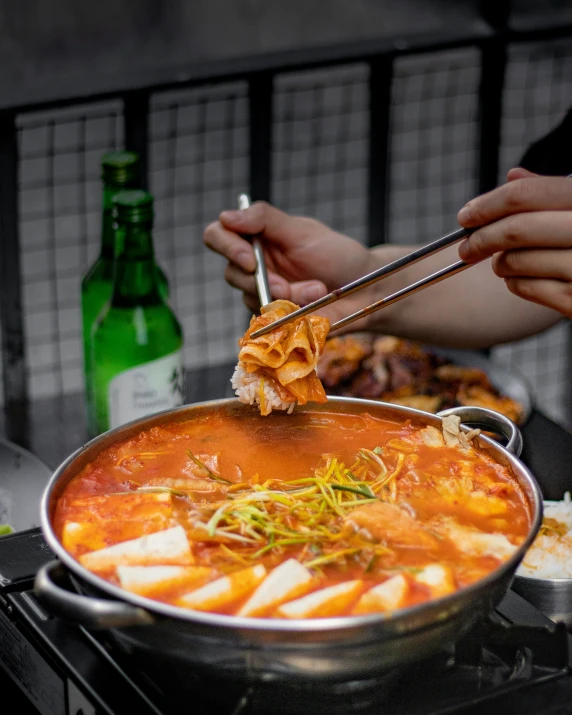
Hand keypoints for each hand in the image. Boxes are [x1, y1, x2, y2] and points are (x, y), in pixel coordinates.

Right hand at [204, 202, 371, 317]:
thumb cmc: (336, 256)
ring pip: (254, 300)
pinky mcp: (275, 321)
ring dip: (289, 296)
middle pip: (232, 274)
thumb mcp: (301, 231)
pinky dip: (295, 314)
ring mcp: (263, 296)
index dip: (227, 246)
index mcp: (257, 239)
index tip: (250, 258)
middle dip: (264, 281)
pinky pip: (270, 322)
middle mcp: (254, 267)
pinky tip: (314, 307)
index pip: (218, 236)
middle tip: (288, 284)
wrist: (365, 289)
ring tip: (317, 290)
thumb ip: (265, 220)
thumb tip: (227, 216)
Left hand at [457, 168, 571, 316]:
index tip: (466, 216)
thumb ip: (553, 193)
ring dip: (499, 263)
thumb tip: (512, 176)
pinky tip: (517, 280)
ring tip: (500, 263)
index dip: (488, 204)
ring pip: (517, 261)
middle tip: (467, 247)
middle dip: (482, 238)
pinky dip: (514, 284)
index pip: (526, 194)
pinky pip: (527, 288)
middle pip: (516, 228)